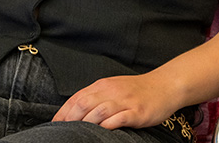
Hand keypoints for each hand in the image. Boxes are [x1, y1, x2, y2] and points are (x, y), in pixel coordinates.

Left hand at [52, 72, 175, 129]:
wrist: (164, 85)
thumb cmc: (136, 91)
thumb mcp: (113, 89)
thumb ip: (96, 97)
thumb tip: (75, 112)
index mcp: (102, 85)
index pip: (77, 98)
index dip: (63, 112)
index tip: (54, 125)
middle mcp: (111, 91)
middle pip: (84, 104)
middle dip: (70, 119)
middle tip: (63, 132)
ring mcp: (124, 101)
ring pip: (99, 111)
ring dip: (86, 123)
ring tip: (78, 134)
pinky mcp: (137, 111)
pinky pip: (119, 118)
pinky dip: (108, 125)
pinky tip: (102, 132)